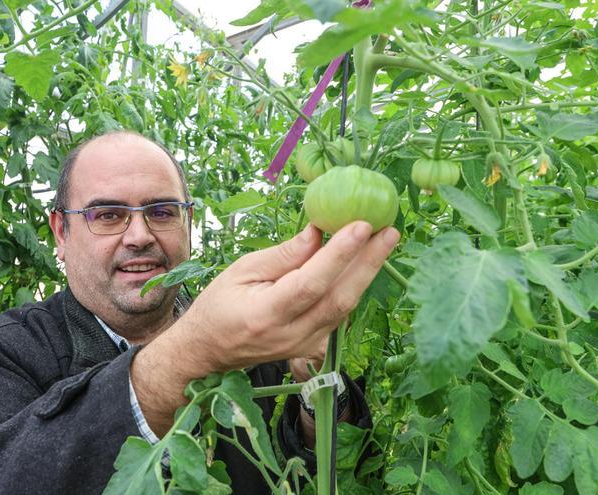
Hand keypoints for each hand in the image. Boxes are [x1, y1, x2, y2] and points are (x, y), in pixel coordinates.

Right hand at [133, 221, 397, 434]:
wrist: (208, 351)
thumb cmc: (218, 305)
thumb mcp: (241, 271)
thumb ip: (283, 255)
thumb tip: (319, 231)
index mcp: (265, 314)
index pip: (310, 283)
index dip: (338, 255)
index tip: (361, 226)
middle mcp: (290, 335)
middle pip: (339, 299)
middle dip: (368, 263)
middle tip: (389, 231)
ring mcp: (304, 345)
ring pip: (345, 308)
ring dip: (367, 273)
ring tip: (385, 240)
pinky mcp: (312, 346)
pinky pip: (339, 314)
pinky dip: (354, 286)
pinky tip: (367, 263)